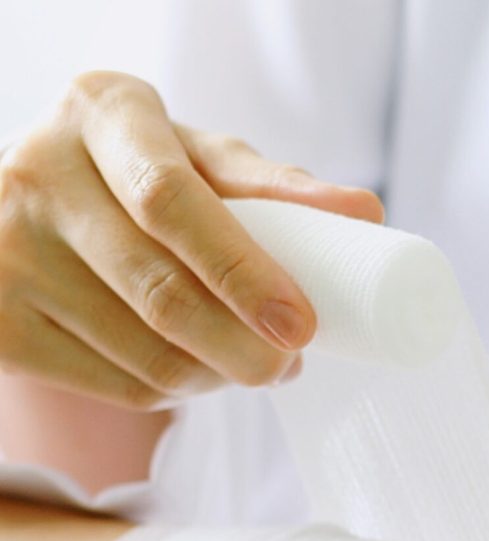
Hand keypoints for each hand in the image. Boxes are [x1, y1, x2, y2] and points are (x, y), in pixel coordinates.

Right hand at [0, 71, 381, 408]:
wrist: (29, 205)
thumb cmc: (138, 176)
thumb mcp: (197, 159)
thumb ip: (276, 187)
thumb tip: (366, 213)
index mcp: (102, 114)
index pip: (172, 201)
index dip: (245, 273)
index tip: (302, 325)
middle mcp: (38, 173)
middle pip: (162, 293)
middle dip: (245, 348)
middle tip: (290, 364)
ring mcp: (7, 254)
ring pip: (148, 356)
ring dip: (221, 377)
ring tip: (256, 364)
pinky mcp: (1, 325)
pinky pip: (122, 389)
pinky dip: (180, 393)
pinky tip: (200, 372)